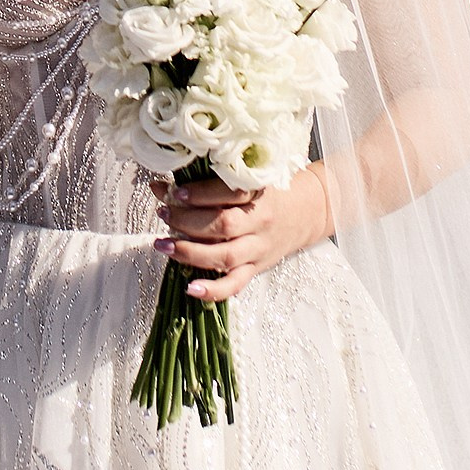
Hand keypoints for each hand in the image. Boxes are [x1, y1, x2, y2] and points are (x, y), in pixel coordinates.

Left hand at [153, 166, 332, 300]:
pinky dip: (213, 290)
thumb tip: (164, 185)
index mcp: (258, 194)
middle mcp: (259, 222)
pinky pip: (235, 284)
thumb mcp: (248, 179)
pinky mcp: (256, 268)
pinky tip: (190, 289)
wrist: (305, 212)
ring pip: (224, 256)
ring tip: (163, 244)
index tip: (175, 191)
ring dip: (189, 252)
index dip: (199, 194)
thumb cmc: (268, 192)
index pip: (227, 193)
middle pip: (222, 226)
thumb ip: (212, 182)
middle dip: (186, 221)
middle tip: (164, 213)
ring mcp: (258, 248)